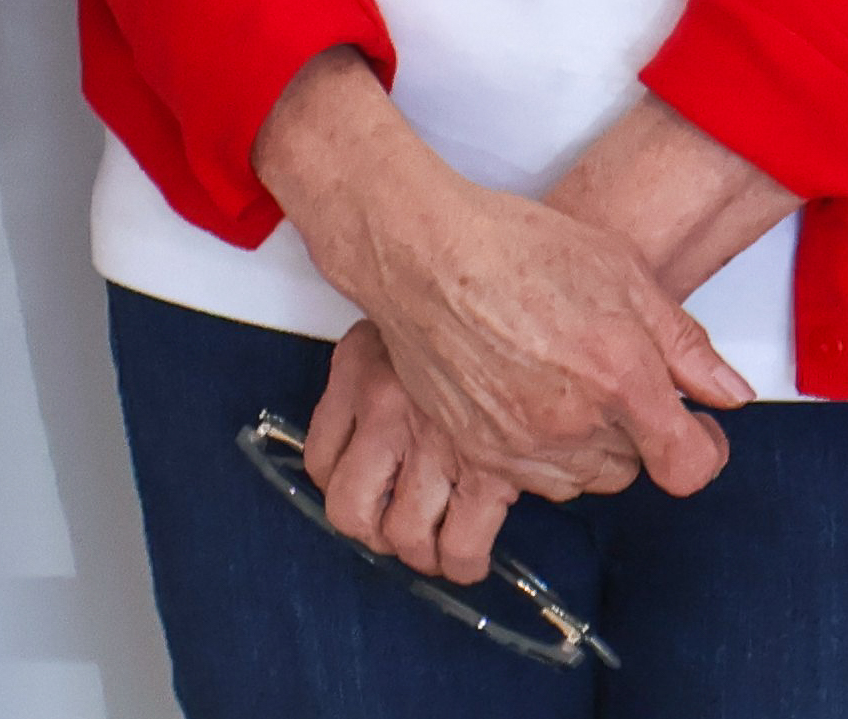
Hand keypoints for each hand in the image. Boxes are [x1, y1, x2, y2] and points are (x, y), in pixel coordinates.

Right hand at [254, 56, 747, 504]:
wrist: (425, 255)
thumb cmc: (518, 249)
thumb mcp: (623, 272)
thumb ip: (684, 344)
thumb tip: (731, 393)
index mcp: (620, 377)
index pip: (688, 466)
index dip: (702, 450)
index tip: (694, 429)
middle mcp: (574, 424)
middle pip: (634, 470)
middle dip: (637, 434)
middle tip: (614, 382)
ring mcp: (523, 446)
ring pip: (584, 480)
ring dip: (589, 448)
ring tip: (567, 387)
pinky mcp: (481, 454)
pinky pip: (534, 482)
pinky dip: (543, 455)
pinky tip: (532, 403)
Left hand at [306, 321, 522, 582]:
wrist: (527, 287)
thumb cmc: (467, 309)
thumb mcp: (404, 317)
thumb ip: (382, 360)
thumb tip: (372, 416)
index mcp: (358, 366)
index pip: (320, 456)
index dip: (340, 488)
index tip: (366, 492)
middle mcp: (384, 404)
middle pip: (351, 509)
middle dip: (376, 534)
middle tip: (397, 529)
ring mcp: (433, 440)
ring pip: (404, 534)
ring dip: (420, 551)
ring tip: (436, 544)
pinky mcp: (487, 467)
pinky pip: (459, 543)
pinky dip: (462, 560)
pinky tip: (469, 554)